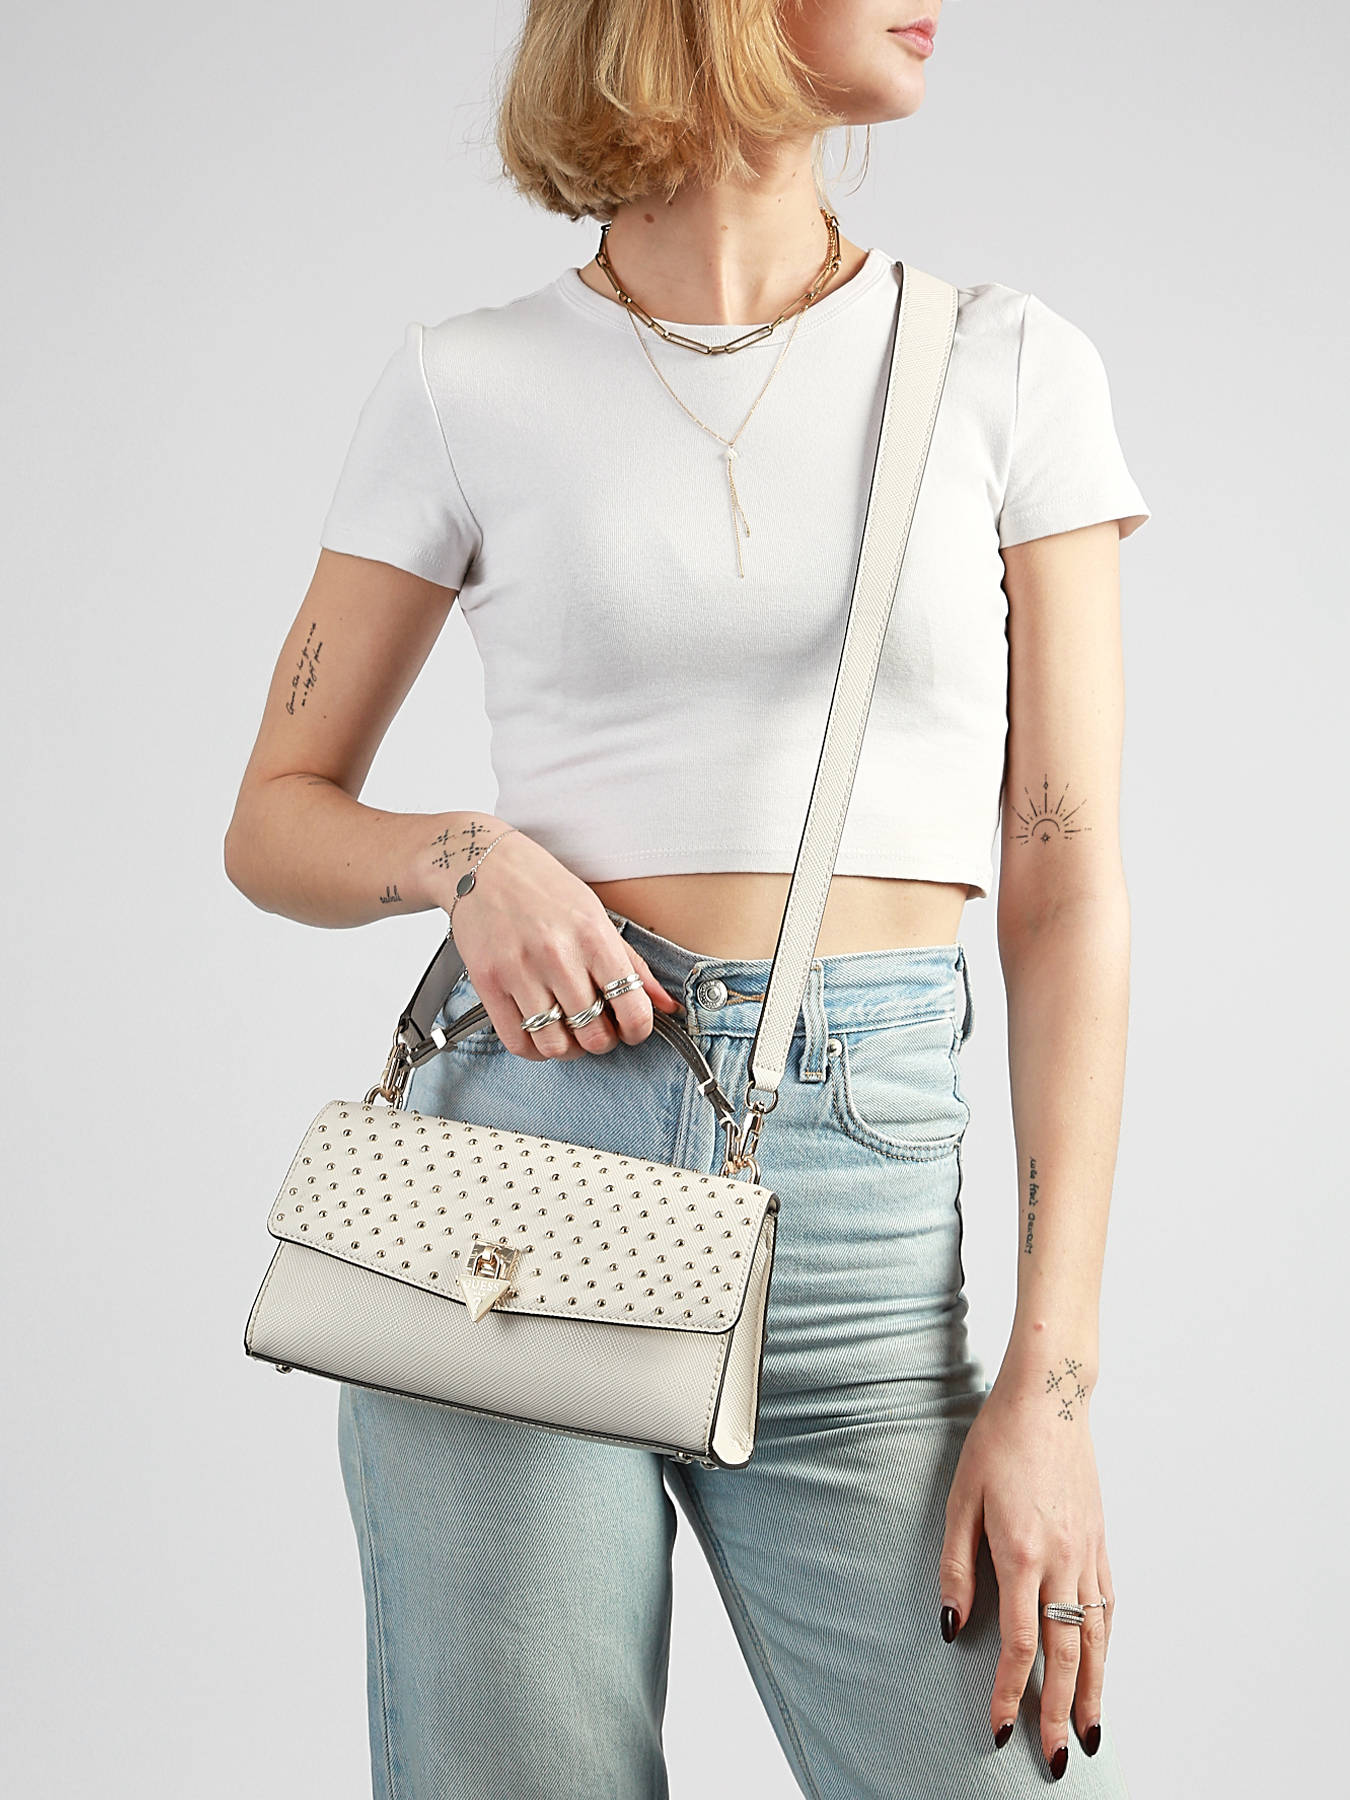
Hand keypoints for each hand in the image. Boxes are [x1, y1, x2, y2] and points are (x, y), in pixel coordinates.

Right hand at [433, 824, 681, 1060]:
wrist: (484, 865)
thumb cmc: (545, 888)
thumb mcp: (597, 915)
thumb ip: (632, 964)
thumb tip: (666, 1005)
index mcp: (593, 936)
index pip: (631, 1008)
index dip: (639, 1031)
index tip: (633, 1029)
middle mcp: (558, 956)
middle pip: (594, 1035)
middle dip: (603, 1040)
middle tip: (598, 1028)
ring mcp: (519, 971)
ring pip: (555, 1045)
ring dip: (568, 1048)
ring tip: (568, 1031)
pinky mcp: (488, 983)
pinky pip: (517, 1042)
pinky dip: (534, 1049)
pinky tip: (540, 1032)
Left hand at [938, 1378, 1114, 1777]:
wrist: (1049, 1398)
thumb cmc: (997, 1442)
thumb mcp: (960, 1499)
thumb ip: (957, 1567)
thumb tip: (951, 1628)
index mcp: (1022, 1553)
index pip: (1019, 1645)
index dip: (1011, 1694)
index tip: (1000, 1729)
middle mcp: (1063, 1561)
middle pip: (1065, 1655)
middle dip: (1058, 1713)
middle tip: (1055, 1759)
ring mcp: (1089, 1552)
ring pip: (1097, 1638)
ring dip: (1093, 1690)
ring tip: (1089, 1732)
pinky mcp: (1102, 1540)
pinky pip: (1109, 1605)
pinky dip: (1107, 1644)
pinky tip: (1102, 1666)